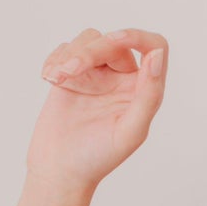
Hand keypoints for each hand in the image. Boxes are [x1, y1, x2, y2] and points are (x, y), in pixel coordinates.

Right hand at [26, 27, 168, 193]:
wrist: (60, 169)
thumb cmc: (98, 157)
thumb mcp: (130, 131)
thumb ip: (149, 96)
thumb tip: (156, 57)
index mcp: (144, 91)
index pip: (153, 47)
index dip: (138, 36)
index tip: (117, 40)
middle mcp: (124, 79)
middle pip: (114, 40)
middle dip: (89, 51)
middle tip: (69, 72)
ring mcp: (97, 75)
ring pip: (89, 39)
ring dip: (69, 55)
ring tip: (57, 78)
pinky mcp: (72, 75)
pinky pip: (66, 49)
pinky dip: (56, 59)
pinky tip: (50, 78)